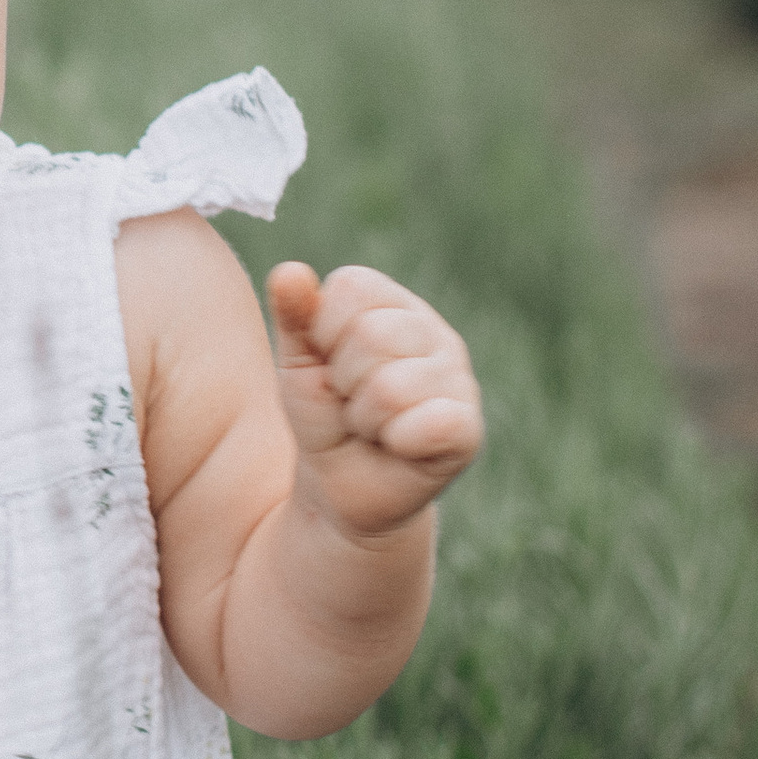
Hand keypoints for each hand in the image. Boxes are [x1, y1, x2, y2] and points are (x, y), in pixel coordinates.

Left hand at [266, 261, 483, 541]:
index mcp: (393, 305)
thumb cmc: (323, 414)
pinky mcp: (468, 430)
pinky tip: (398, 446)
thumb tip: (289, 271)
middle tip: (351, 401)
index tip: (328, 362)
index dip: (323, 331)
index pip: (352, 287)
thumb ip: (294, 315)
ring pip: (391, 385)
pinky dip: (395, 442)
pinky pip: (428, 424)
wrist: (339, 487)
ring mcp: (458, 380)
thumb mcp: (298, 363)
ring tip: (371, 426)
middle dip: (343, 380)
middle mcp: (434, 334)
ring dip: (364, 417)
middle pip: (373, 334)